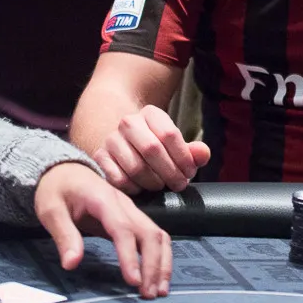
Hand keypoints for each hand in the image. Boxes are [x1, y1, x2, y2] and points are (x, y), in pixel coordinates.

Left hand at [34, 162, 171, 298]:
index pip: (123, 230)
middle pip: (150, 233)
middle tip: (149, 294)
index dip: (130, 256)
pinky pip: (155, 236)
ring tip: (159, 290)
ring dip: (162, 262)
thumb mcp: (51, 211)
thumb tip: (72, 264)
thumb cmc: (57, 191)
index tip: (133, 281)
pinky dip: (161, 256)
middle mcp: (125, 204)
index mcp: (104, 200)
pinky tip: (158, 276)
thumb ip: (63, 235)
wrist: (65, 171)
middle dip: (154, 264)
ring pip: (158, 235)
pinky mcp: (134, 218)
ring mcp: (133, 210)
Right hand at [94, 104, 210, 193]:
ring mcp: (111, 140)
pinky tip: (142, 189)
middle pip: (152, 150)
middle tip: (179, 185)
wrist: (123, 143)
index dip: (183, 158)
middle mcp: (128, 123)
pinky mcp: (99, 157)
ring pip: (135, 166)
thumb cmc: (156, 146)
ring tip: (161, 186)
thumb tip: (203, 154)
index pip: (170, 134)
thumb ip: (192, 151)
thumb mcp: (175, 145)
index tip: (189, 173)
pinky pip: (118, 179)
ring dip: (153, 182)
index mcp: (150, 114)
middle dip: (170, 172)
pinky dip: (133, 188)